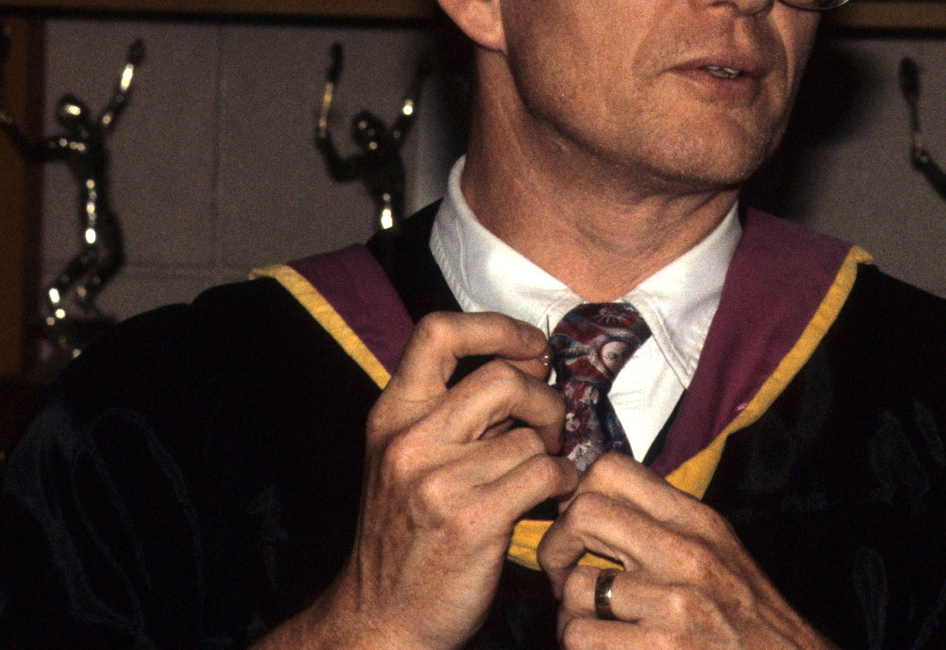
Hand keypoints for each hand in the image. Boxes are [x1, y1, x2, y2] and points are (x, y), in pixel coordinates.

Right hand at [265, 313, 577, 649]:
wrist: (381, 618)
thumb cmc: (407, 535)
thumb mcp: (407, 459)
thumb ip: (456, 412)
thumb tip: (528, 367)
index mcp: (393, 415)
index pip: (438, 331)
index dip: (496, 328)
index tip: (531, 348)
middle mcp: (410, 441)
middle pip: (502, 378)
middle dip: (544, 397)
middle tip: (550, 427)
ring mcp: (439, 482)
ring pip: (532, 435)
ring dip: (554, 451)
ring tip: (543, 472)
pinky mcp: (472, 521)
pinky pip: (546, 473)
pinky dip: (564, 480)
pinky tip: (552, 495)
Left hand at [538, 456, 834, 649]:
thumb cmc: (747, 617)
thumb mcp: (718, 551)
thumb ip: (665, 525)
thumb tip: (596, 504)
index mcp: (696, 521)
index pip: (611, 469)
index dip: (576, 496)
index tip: (578, 531)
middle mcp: (685, 552)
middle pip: (583, 512)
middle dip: (557, 548)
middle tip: (565, 576)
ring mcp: (674, 603)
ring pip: (574, 587)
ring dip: (569, 615)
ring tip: (592, 626)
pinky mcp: (660, 648)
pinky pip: (580, 636)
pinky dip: (582, 645)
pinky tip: (605, 649)